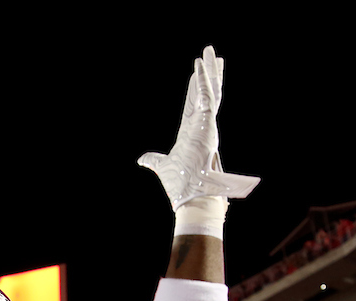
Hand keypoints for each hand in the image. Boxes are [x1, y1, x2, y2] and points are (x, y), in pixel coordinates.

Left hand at [137, 46, 259, 209]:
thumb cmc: (180, 183)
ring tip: (211, 52)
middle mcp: (202, 125)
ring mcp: (206, 123)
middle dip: (209, 74)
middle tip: (213, 56)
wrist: (192, 194)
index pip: (194, 104)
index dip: (196, 87)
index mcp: (193, 132)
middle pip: (206, 93)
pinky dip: (204, 79)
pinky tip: (200, 63)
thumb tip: (142, 159)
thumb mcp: (163, 165)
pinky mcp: (208, 122)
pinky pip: (206, 96)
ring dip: (210, 70)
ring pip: (210, 90)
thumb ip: (154, 160)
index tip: (196, 72)